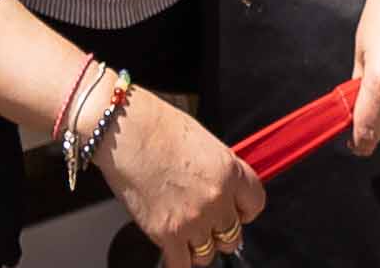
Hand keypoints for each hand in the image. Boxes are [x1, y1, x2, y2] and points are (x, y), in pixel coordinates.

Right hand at [93, 88, 266, 265]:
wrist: (123, 129)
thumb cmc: (155, 126)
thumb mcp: (202, 141)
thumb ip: (219, 171)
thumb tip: (224, 191)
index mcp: (229, 171)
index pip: (256, 204)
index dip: (244, 211)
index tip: (236, 212)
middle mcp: (216, 198)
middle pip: (233, 236)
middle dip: (218, 231)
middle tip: (202, 220)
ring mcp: (193, 218)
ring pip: (208, 255)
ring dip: (196, 246)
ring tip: (181, 230)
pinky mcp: (167, 233)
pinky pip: (182, 264)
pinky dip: (177, 259)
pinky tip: (170, 246)